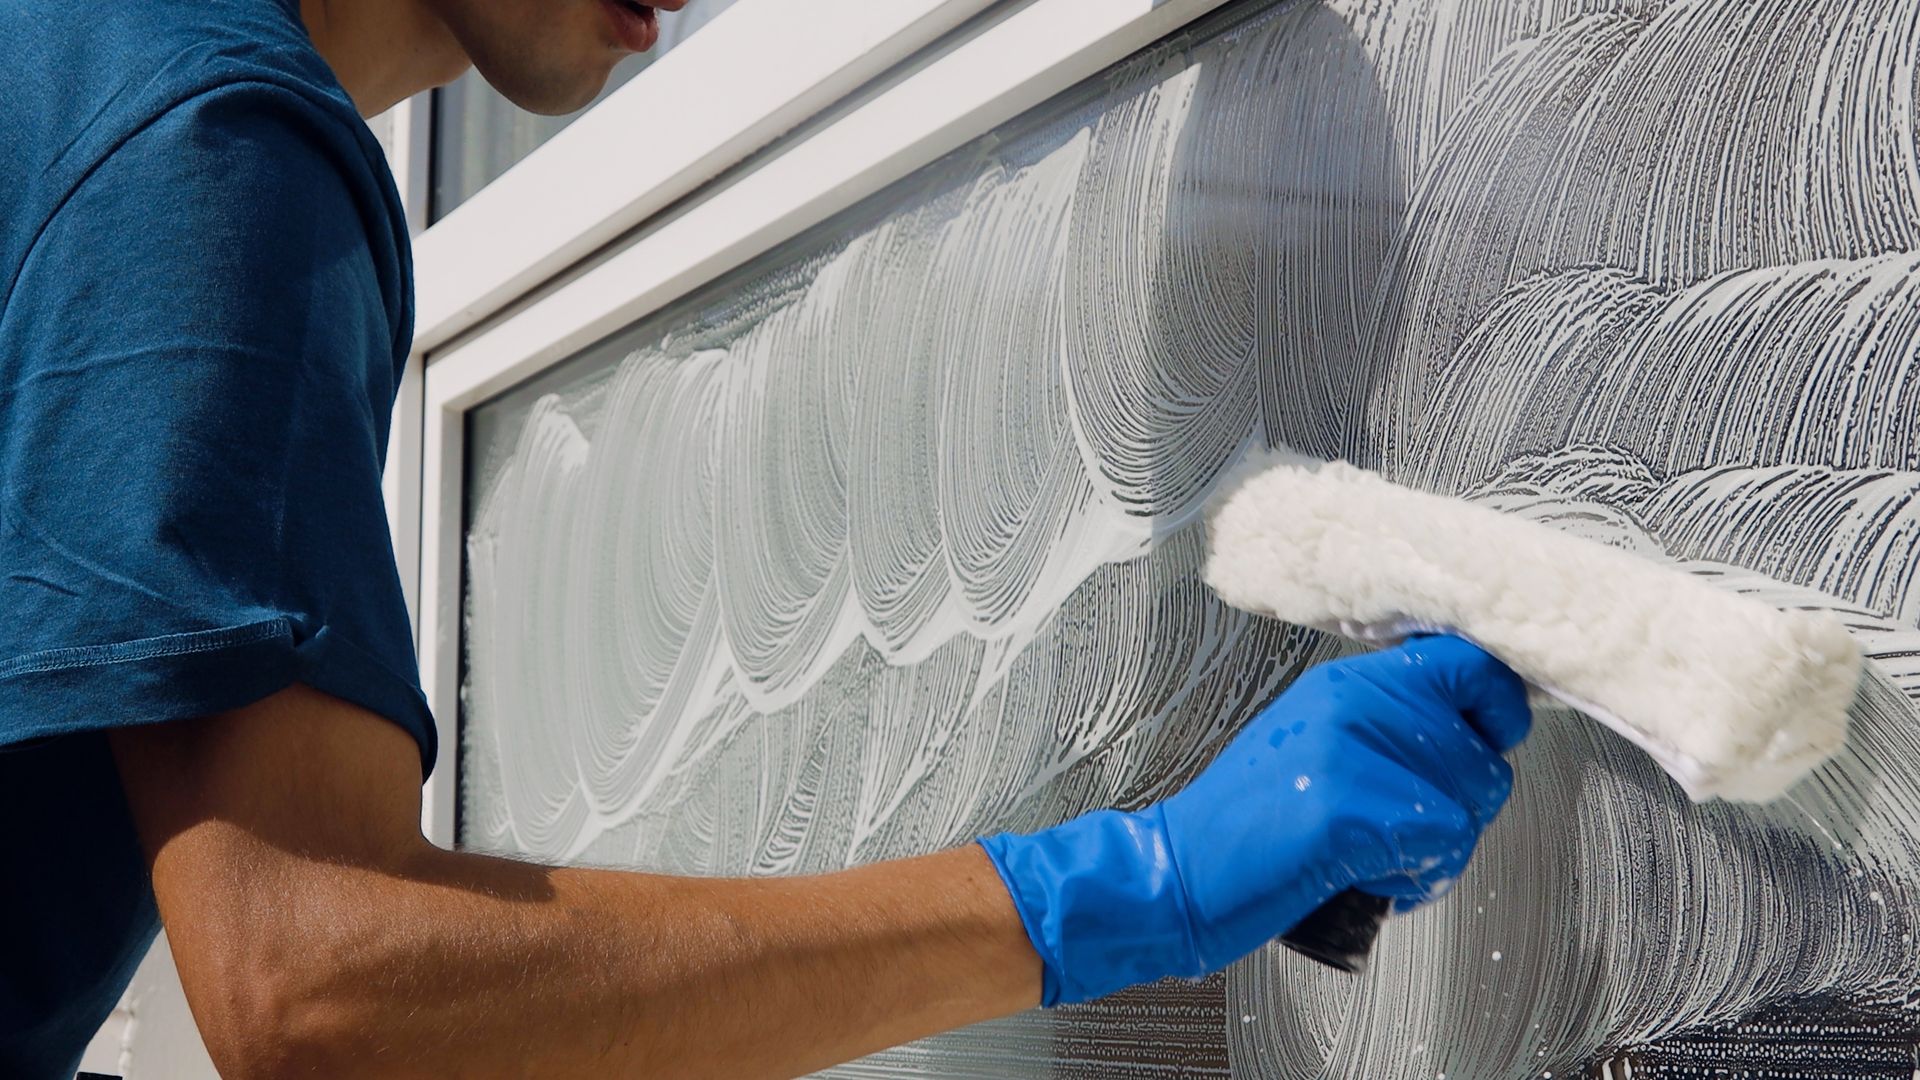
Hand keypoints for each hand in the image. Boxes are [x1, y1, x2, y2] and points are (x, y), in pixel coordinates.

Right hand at [978, 635, 1530, 1005]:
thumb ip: (1389, 728)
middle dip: (1463, 811)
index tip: (1490, 742)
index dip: (1499, 707)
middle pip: (1485, 755)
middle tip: (1402, 834)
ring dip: (1439, 850)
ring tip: (1377, 856)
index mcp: (1347, 682)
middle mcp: (1352, 702)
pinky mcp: (1345, 807)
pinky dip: (1416, 878)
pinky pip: (1440, 844)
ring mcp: (1347, 751)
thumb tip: (1478, 732)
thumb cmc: (1250, 825)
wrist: (1178, 872)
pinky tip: (1367, 876)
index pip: (1469, 663)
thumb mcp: (1318, 745)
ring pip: (1469, 804)